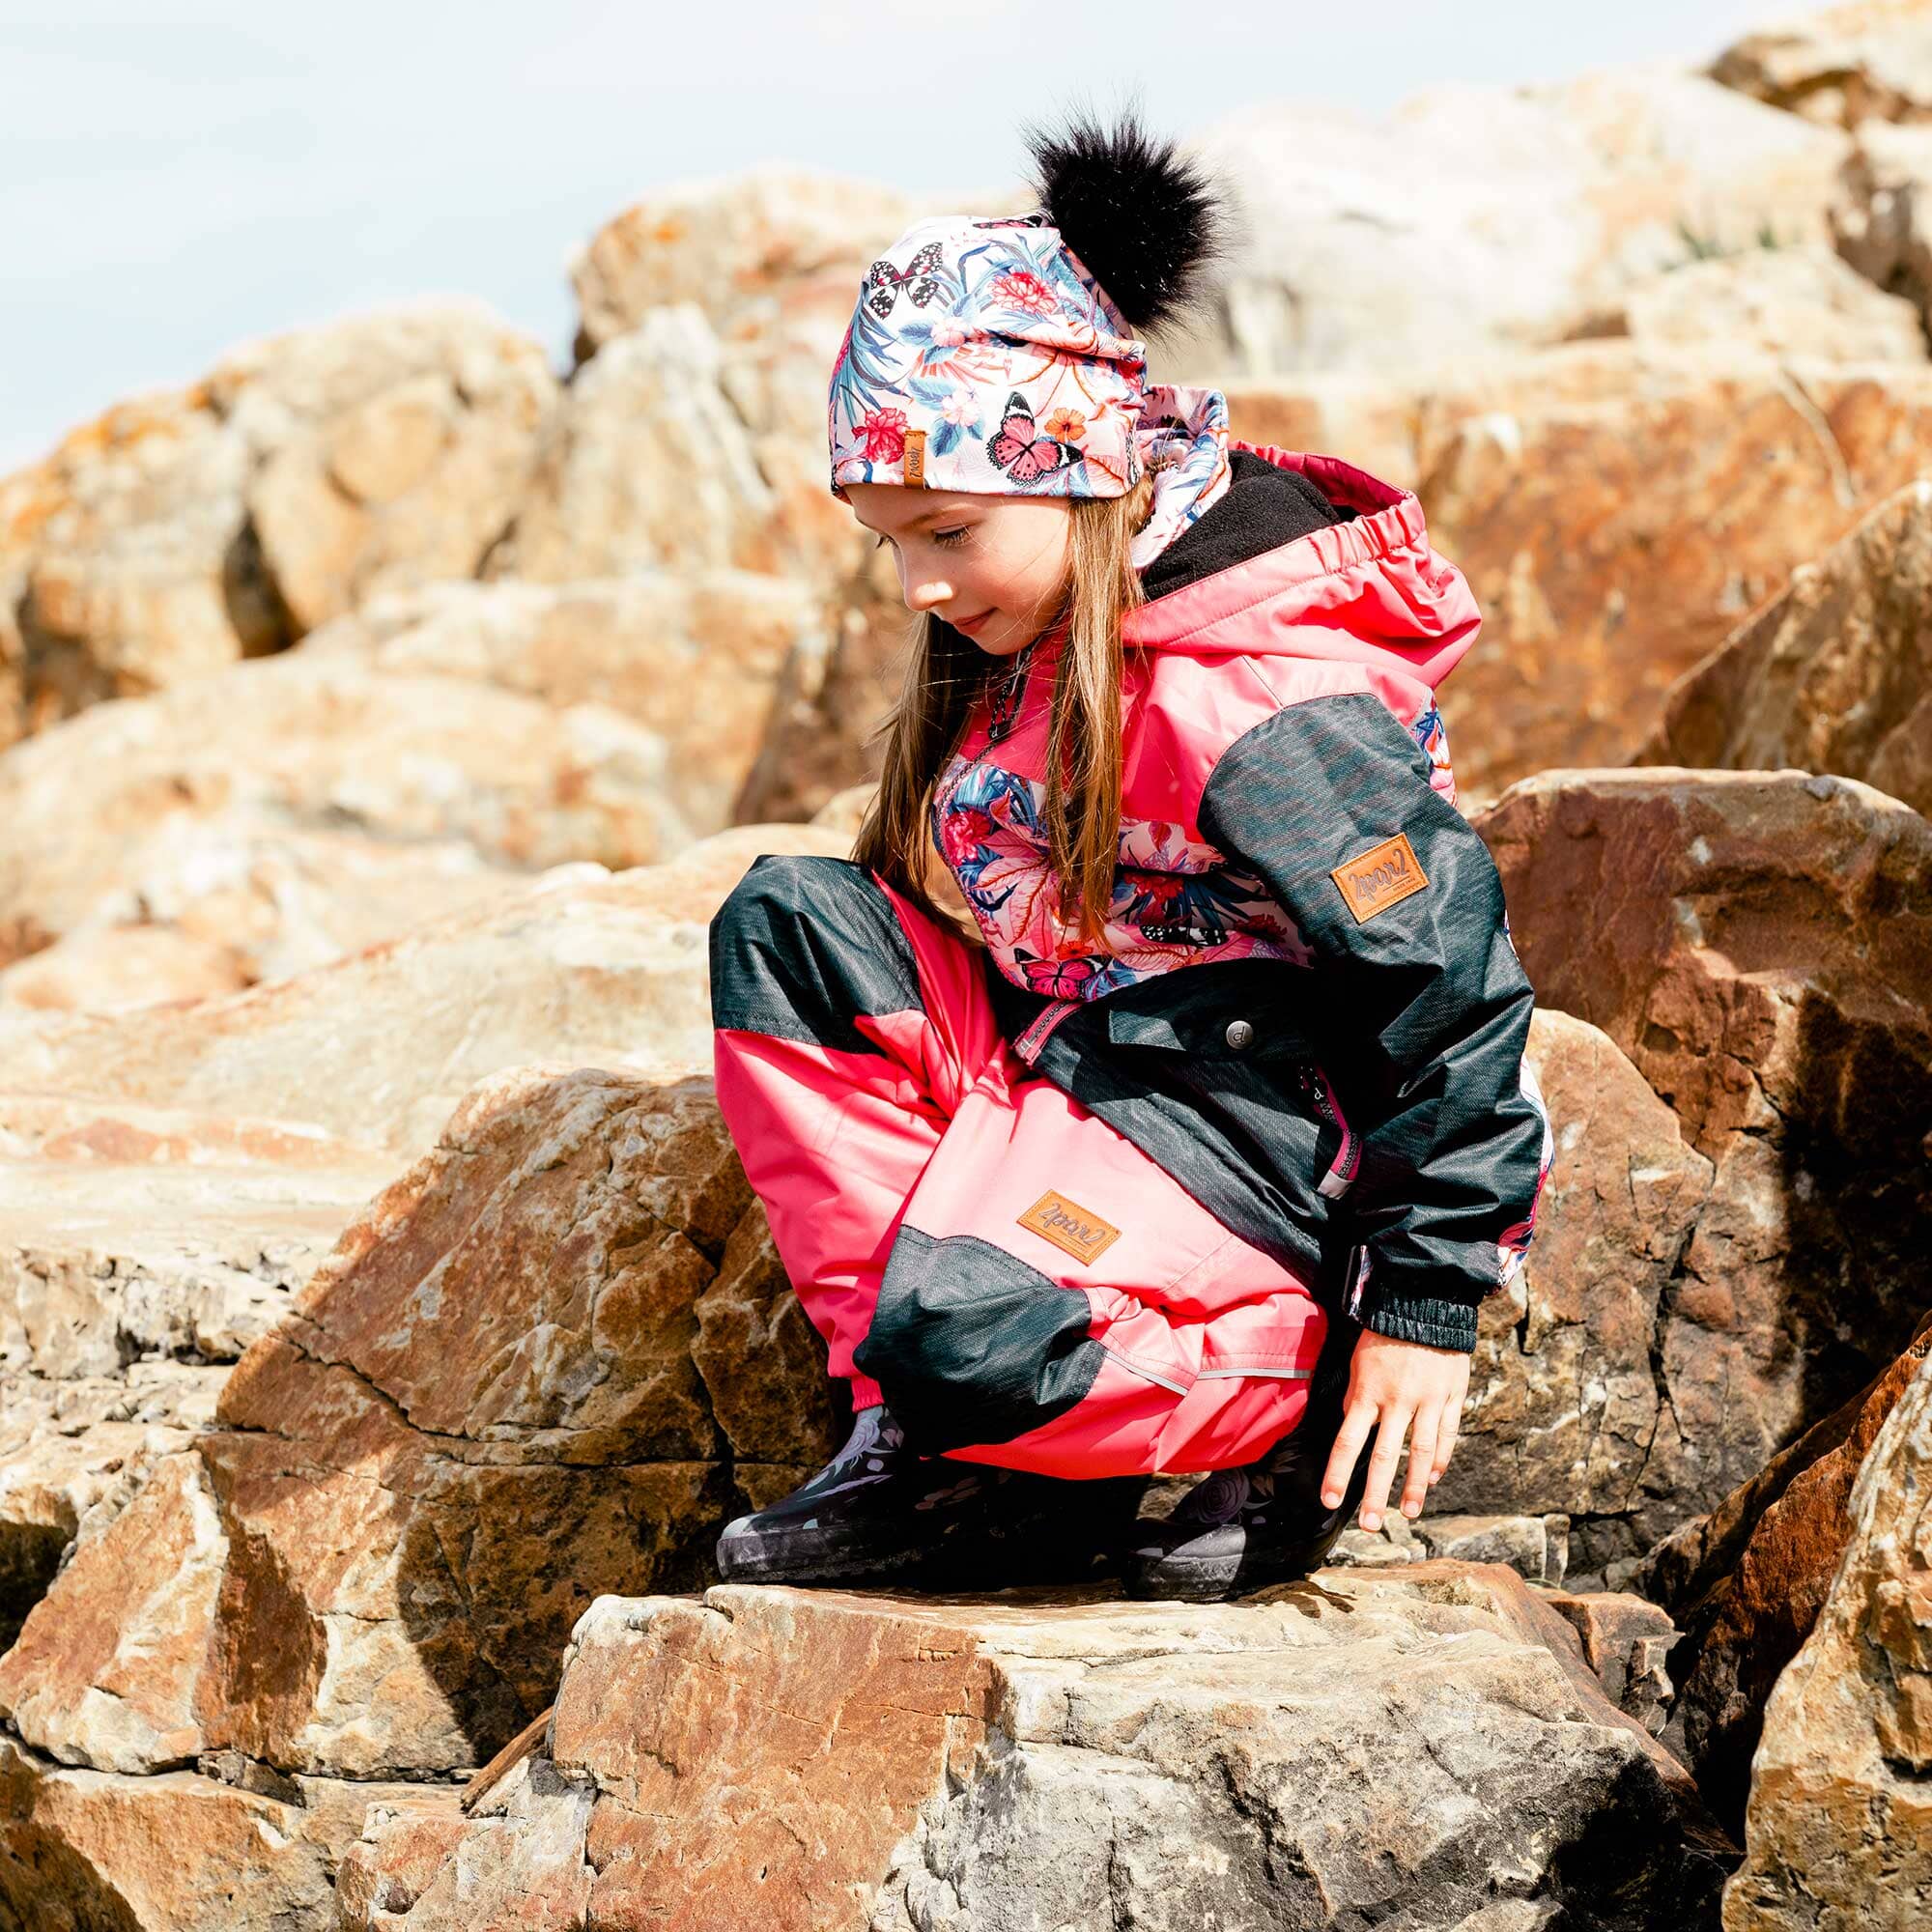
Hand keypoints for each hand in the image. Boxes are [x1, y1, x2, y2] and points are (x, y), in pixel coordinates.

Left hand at [1318, 1328, 1470, 1532]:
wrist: (1424, 1303)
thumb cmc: (1384, 1334)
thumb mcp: (1358, 1363)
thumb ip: (1356, 1398)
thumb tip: (1352, 1426)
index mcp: (1367, 1393)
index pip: (1347, 1441)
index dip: (1338, 1474)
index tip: (1330, 1500)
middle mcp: (1397, 1401)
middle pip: (1384, 1457)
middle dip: (1376, 1495)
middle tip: (1371, 1526)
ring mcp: (1427, 1401)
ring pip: (1421, 1453)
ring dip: (1415, 1488)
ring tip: (1410, 1513)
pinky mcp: (1451, 1396)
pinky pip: (1447, 1435)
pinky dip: (1440, 1460)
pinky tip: (1433, 1478)